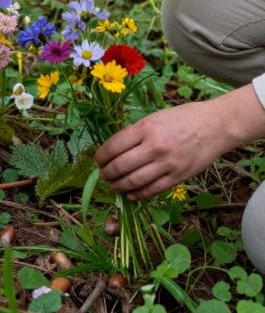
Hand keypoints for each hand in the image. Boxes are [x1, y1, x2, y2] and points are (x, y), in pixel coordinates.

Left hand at [94, 92, 261, 199]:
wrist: (214, 126)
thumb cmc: (183, 118)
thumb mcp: (155, 118)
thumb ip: (136, 133)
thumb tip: (115, 149)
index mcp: (146, 128)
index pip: (113, 146)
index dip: (101, 156)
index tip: (98, 160)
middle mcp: (154, 147)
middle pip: (120, 166)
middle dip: (107, 173)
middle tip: (103, 174)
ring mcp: (167, 164)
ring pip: (133, 182)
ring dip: (118, 186)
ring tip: (113, 185)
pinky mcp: (178, 177)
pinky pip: (152, 190)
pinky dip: (137, 194)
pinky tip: (130, 193)